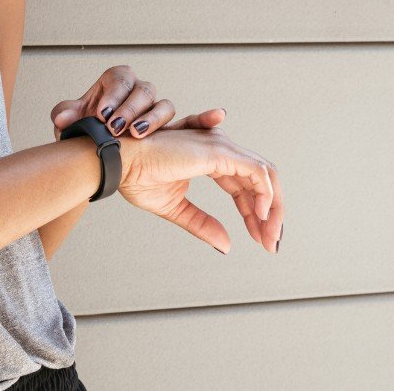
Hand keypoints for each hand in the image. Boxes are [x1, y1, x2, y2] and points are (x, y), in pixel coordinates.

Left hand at [50, 64, 227, 142]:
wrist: (96, 152)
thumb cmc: (86, 130)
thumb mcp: (73, 122)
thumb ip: (67, 116)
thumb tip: (62, 116)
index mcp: (116, 81)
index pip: (120, 79)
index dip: (113, 95)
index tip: (103, 114)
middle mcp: (138, 91)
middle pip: (144, 92)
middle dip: (131, 109)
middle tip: (117, 127)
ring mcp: (154, 109)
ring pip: (163, 107)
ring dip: (152, 121)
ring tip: (137, 135)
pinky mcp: (169, 129)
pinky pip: (190, 120)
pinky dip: (204, 118)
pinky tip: (218, 117)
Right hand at [114, 127, 282, 255]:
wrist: (120, 163)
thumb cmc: (138, 177)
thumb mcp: (177, 209)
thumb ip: (203, 224)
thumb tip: (227, 245)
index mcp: (211, 159)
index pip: (245, 186)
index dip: (255, 213)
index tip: (261, 239)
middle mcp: (220, 148)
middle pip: (261, 180)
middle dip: (271, 213)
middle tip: (271, 243)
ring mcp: (221, 147)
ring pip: (265, 174)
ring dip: (273, 207)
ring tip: (269, 236)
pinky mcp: (219, 152)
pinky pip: (256, 172)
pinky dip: (265, 194)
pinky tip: (260, 217)